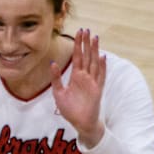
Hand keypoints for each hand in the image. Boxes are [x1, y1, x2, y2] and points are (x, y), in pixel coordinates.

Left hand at [50, 29, 105, 146]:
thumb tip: (52, 63)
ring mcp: (92, 82)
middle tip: (87, 29)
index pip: (77, 57)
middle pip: (86, 56)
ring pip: (94, 62)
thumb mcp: (58, 92)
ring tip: (95, 37)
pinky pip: (100, 76)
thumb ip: (56, 78)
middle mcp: (85, 77)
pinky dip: (101, 66)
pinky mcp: (97, 90)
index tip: (79, 33)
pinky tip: (101, 56)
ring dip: (94, 50)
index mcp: (76, 76)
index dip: (78, 45)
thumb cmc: (70, 109)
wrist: (80, 123)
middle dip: (86, 43)